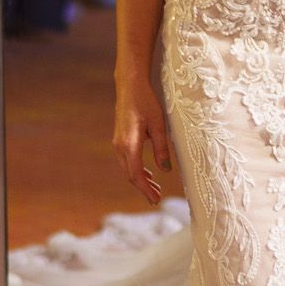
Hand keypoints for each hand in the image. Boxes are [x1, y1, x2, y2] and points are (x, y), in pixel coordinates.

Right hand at [113, 80, 172, 204]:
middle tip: (157, 199)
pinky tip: (148, 173)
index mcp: (129, 144)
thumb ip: (162, 148)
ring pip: (128, 168)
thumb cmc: (146, 102)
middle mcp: (120, 146)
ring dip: (141, 180)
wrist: (130, 86)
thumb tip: (166, 170)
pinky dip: (137, 170)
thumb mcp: (159, 124)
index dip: (146, 189)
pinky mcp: (120, 139)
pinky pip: (127, 160)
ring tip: (155, 189)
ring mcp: (118, 143)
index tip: (156, 200)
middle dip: (144, 188)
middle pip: (131, 174)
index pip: (136, 174)